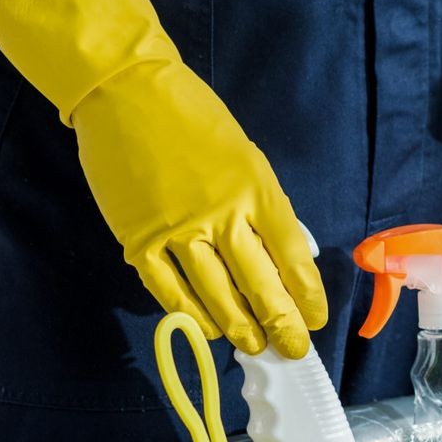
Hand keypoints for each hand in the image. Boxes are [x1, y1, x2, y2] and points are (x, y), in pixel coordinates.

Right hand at [0, 0, 326, 357]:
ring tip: (253, 346)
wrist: (126, 92)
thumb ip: (263, 203)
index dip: (307, 294)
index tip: (316, 319)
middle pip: (260, 284)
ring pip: (216, 296)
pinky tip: (206, 328)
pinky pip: (168, 290)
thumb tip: (284, 251)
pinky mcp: (138, 239)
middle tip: (292, 350)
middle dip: (281, 324)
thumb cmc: (191, 116)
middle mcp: (223, 214)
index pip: (293, 255)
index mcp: (257, 189)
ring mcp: (178, 230)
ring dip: (238, 327)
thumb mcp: (245, 155)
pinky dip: (190, 314)